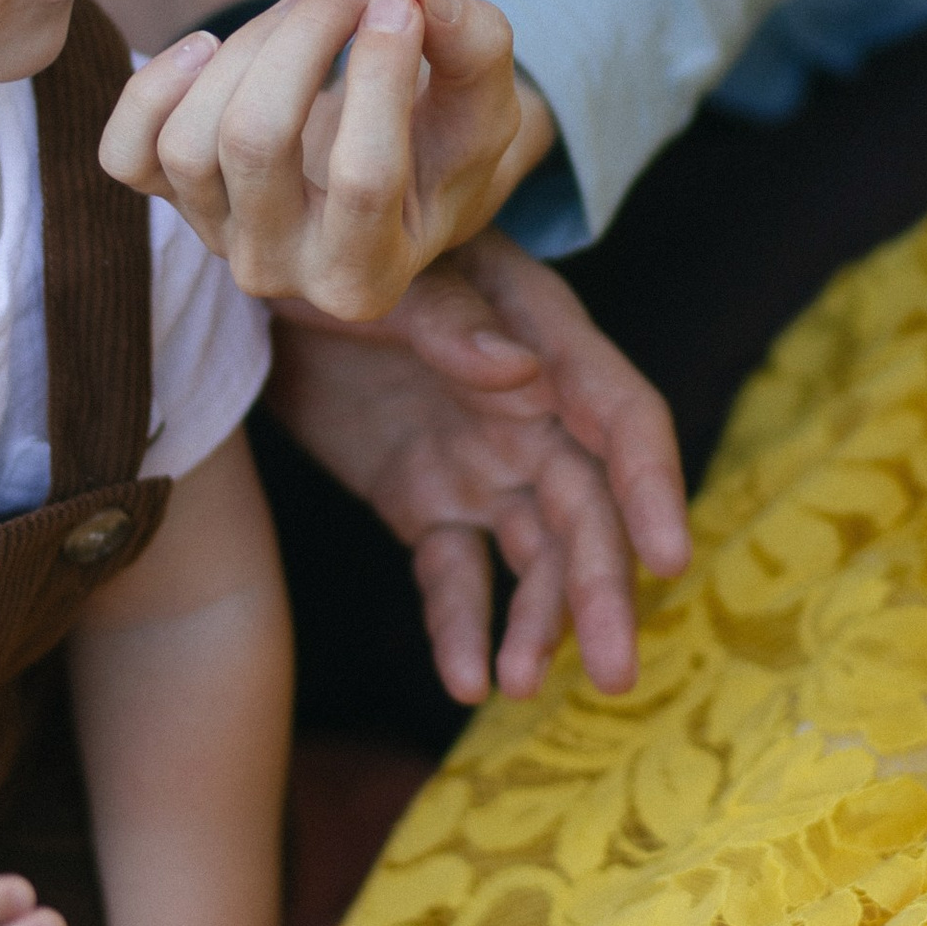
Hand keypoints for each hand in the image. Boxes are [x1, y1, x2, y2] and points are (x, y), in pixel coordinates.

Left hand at [100, 0, 550, 320]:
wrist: (394, 168)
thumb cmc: (445, 138)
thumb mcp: (485, 98)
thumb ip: (469, 43)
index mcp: (368, 277)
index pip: (363, 178)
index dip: (380, 75)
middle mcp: (280, 273)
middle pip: (256, 141)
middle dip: (303, 38)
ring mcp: (214, 236)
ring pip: (191, 135)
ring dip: (251, 44)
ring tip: (306, 10)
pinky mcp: (167, 196)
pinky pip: (125, 150)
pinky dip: (156, 88)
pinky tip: (208, 48)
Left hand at [269, 230, 691, 701]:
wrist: (257, 269)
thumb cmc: (333, 240)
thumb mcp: (381, 271)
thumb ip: (446, 319)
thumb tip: (519, 374)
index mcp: (539, 336)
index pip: (619, 416)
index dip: (651, 485)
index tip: (669, 559)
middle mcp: (529, 408)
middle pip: (589, 508)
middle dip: (604, 589)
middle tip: (617, 673)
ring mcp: (481, 459)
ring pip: (536, 553)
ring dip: (542, 622)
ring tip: (520, 685)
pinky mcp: (427, 500)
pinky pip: (456, 574)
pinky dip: (463, 627)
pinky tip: (464, 679)